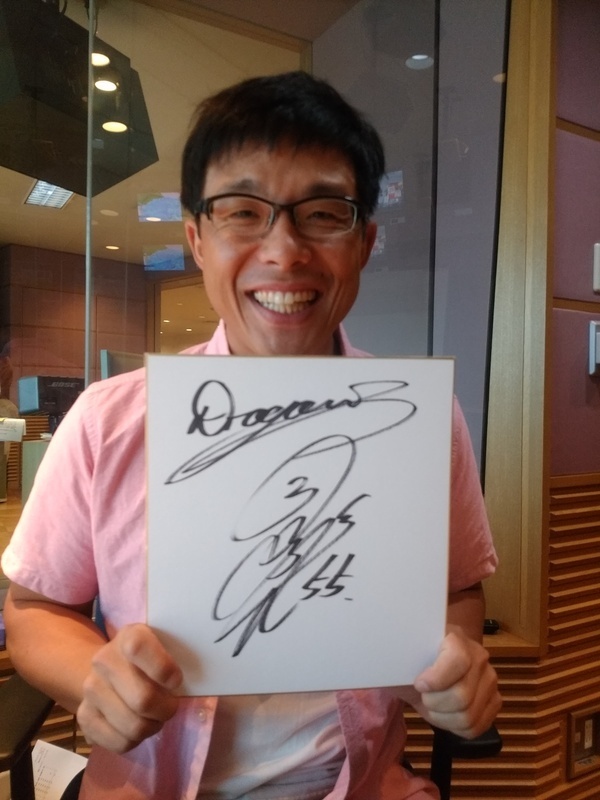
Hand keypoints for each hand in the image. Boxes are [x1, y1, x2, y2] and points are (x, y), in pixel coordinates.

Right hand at [77, 623, 182, 752]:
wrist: (109, 666)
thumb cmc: (150, 657)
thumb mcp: (164, 644)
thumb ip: (180, 655)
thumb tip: (202, 679)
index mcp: (129, 636)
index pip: (138, 648)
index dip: (162, 668)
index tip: (177, 680)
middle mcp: (104, 660)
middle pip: (142, 699)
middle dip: (166, 709)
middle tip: (171, 706)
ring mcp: (91, 689)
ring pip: (133, 725)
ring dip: (152, 726)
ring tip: (155, 718)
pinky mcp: (84, 716)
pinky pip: (119, 742)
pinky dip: (136, 741)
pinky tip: (137, 727)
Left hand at [411, 628, 500, 738]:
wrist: (425, 665)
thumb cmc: (411, 659)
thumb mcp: (402, 655)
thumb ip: (400, 657)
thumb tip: (391, 665)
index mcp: (456, 638)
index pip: (457, 661)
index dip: (436, 679)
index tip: (419, 684)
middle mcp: (479, 656)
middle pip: (462, 696)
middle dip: (434, 703)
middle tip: (423, 696)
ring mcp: (490, 680)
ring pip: (468, 716)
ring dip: (442, 718)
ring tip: (432, 706)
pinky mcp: (494, 701)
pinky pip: (476, 728)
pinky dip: (454, 727)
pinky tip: (444, 714)